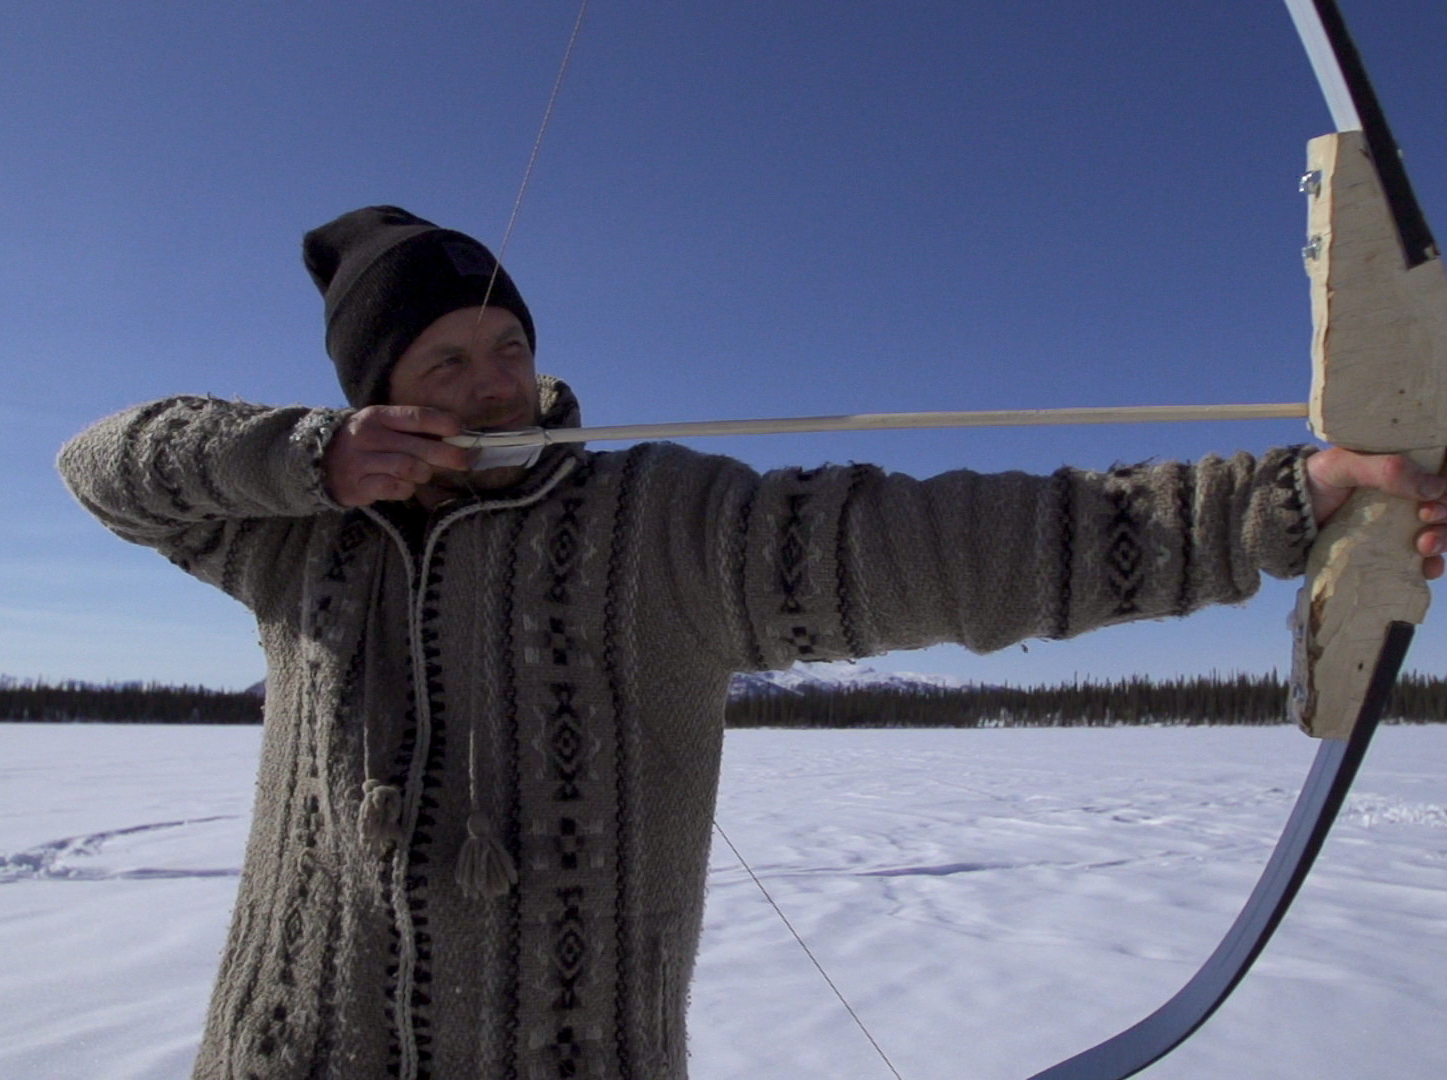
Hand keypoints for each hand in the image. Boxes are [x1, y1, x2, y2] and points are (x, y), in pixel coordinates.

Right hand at [322, 406, 472, 507]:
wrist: (320, 461)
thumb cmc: (365, 442)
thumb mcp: (383, 426)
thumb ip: (413, 430)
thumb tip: (456, 435)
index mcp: (379, 416)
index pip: (416, 416)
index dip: (443, 423)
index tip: (460, 430)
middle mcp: (370, 436)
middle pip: (419, 446)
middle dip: (448, 455)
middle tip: (465, 461)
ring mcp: (362, 461)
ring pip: (410, 468)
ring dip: (424, 473)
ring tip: (423, 473)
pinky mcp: (359, 486)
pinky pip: (396, 488)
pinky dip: (407, 489)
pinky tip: (405, 485)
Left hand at [1304, 447, 1446, 579]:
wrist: (1287, 518)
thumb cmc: (1314, 482)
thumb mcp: (1342, 466)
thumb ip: (1385, 470)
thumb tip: (1434, 487)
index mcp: (1402, 465)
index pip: (1441, 471)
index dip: (1445, 484)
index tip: (1434, 496)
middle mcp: (1408, 493)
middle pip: (1445, 504)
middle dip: (1446, 514)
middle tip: (1426, 517)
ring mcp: (1402, 521)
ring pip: (1440, 530)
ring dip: (1443, 539)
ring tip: (1425, 545)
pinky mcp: (1392, 547)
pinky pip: (1423, 558)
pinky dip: (1432, 564)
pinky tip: (1428, 568)